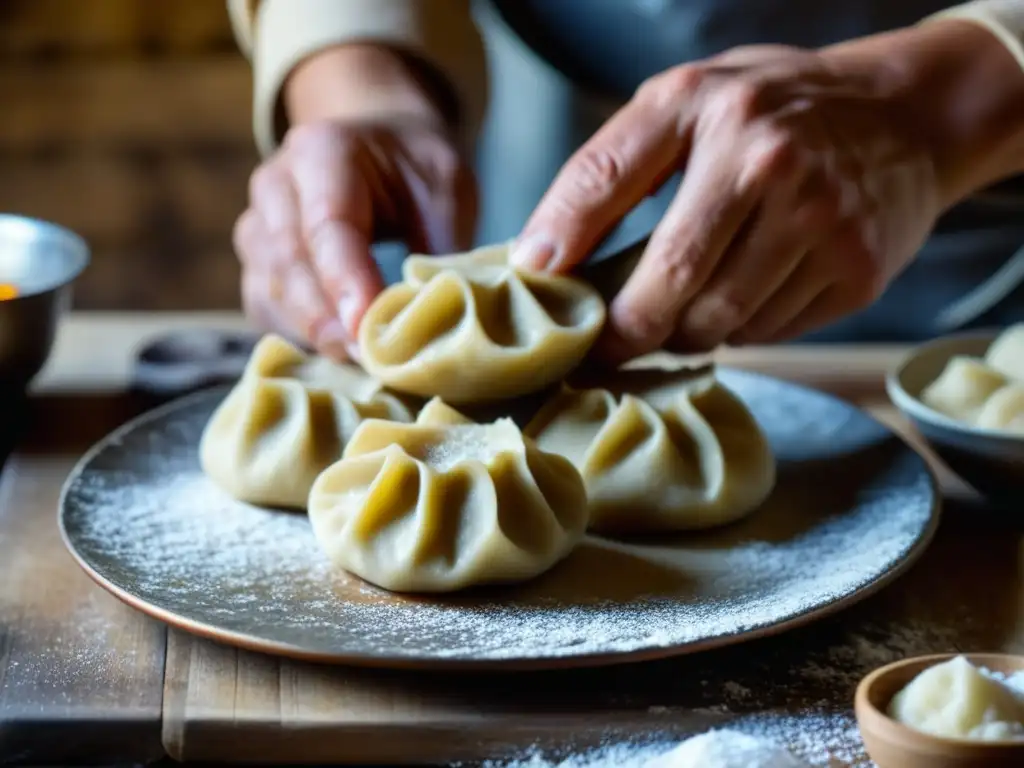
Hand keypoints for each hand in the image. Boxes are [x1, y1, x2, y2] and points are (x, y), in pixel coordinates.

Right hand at [234, 119, 475, 360]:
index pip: (327, 226)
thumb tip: (443, 316)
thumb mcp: (447, 186)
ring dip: (316, 336)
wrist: (375, 148)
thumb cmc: (414, 168)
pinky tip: (341, 356)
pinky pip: (266, 311)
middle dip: (330, 322)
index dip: (346, 283)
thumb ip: (443, 244)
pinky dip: (300, 339)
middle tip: (374, 364)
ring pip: (272, 295)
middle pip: (290, 266)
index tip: (369, 330)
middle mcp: (275, 187)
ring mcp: (257, 228)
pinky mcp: (256, 266)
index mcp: (323, 152)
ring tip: (365, 365)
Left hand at [512, 43, 944, 359]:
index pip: (606, 185)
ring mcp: (823, 223)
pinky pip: (769, 334)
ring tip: (688, 303)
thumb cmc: (770, 114)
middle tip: (611, 339)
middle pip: (671, 286)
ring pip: (719, 325)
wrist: (904, 117)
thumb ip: (609, 170)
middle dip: (629, 327)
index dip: (563, 245)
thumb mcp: (685, 106)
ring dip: (689, 329)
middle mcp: (772, 164)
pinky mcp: (856, 273)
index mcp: (710, 111)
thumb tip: (538, 258)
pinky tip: (748, 291)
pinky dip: (743, 328)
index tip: (538, 290)